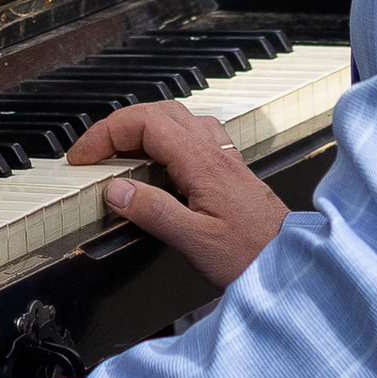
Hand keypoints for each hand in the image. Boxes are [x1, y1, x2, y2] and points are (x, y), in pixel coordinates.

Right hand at [71, 102, 288, 289]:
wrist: (294, 264)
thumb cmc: (252, 257)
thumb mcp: (195, 241)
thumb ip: (153, 212)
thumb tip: (115, 189)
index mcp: (202, 162)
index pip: (144, 123)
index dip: (106, 134)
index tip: (82, 157)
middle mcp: (214, 151)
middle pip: (157, 113)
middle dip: (117, 127)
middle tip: (92, 154)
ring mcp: (224, 158)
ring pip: (176, 119)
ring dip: (140, 127)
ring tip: (117, 153)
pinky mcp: (230, 171)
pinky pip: (192, 135)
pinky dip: (165, 138)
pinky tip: (159, 161)